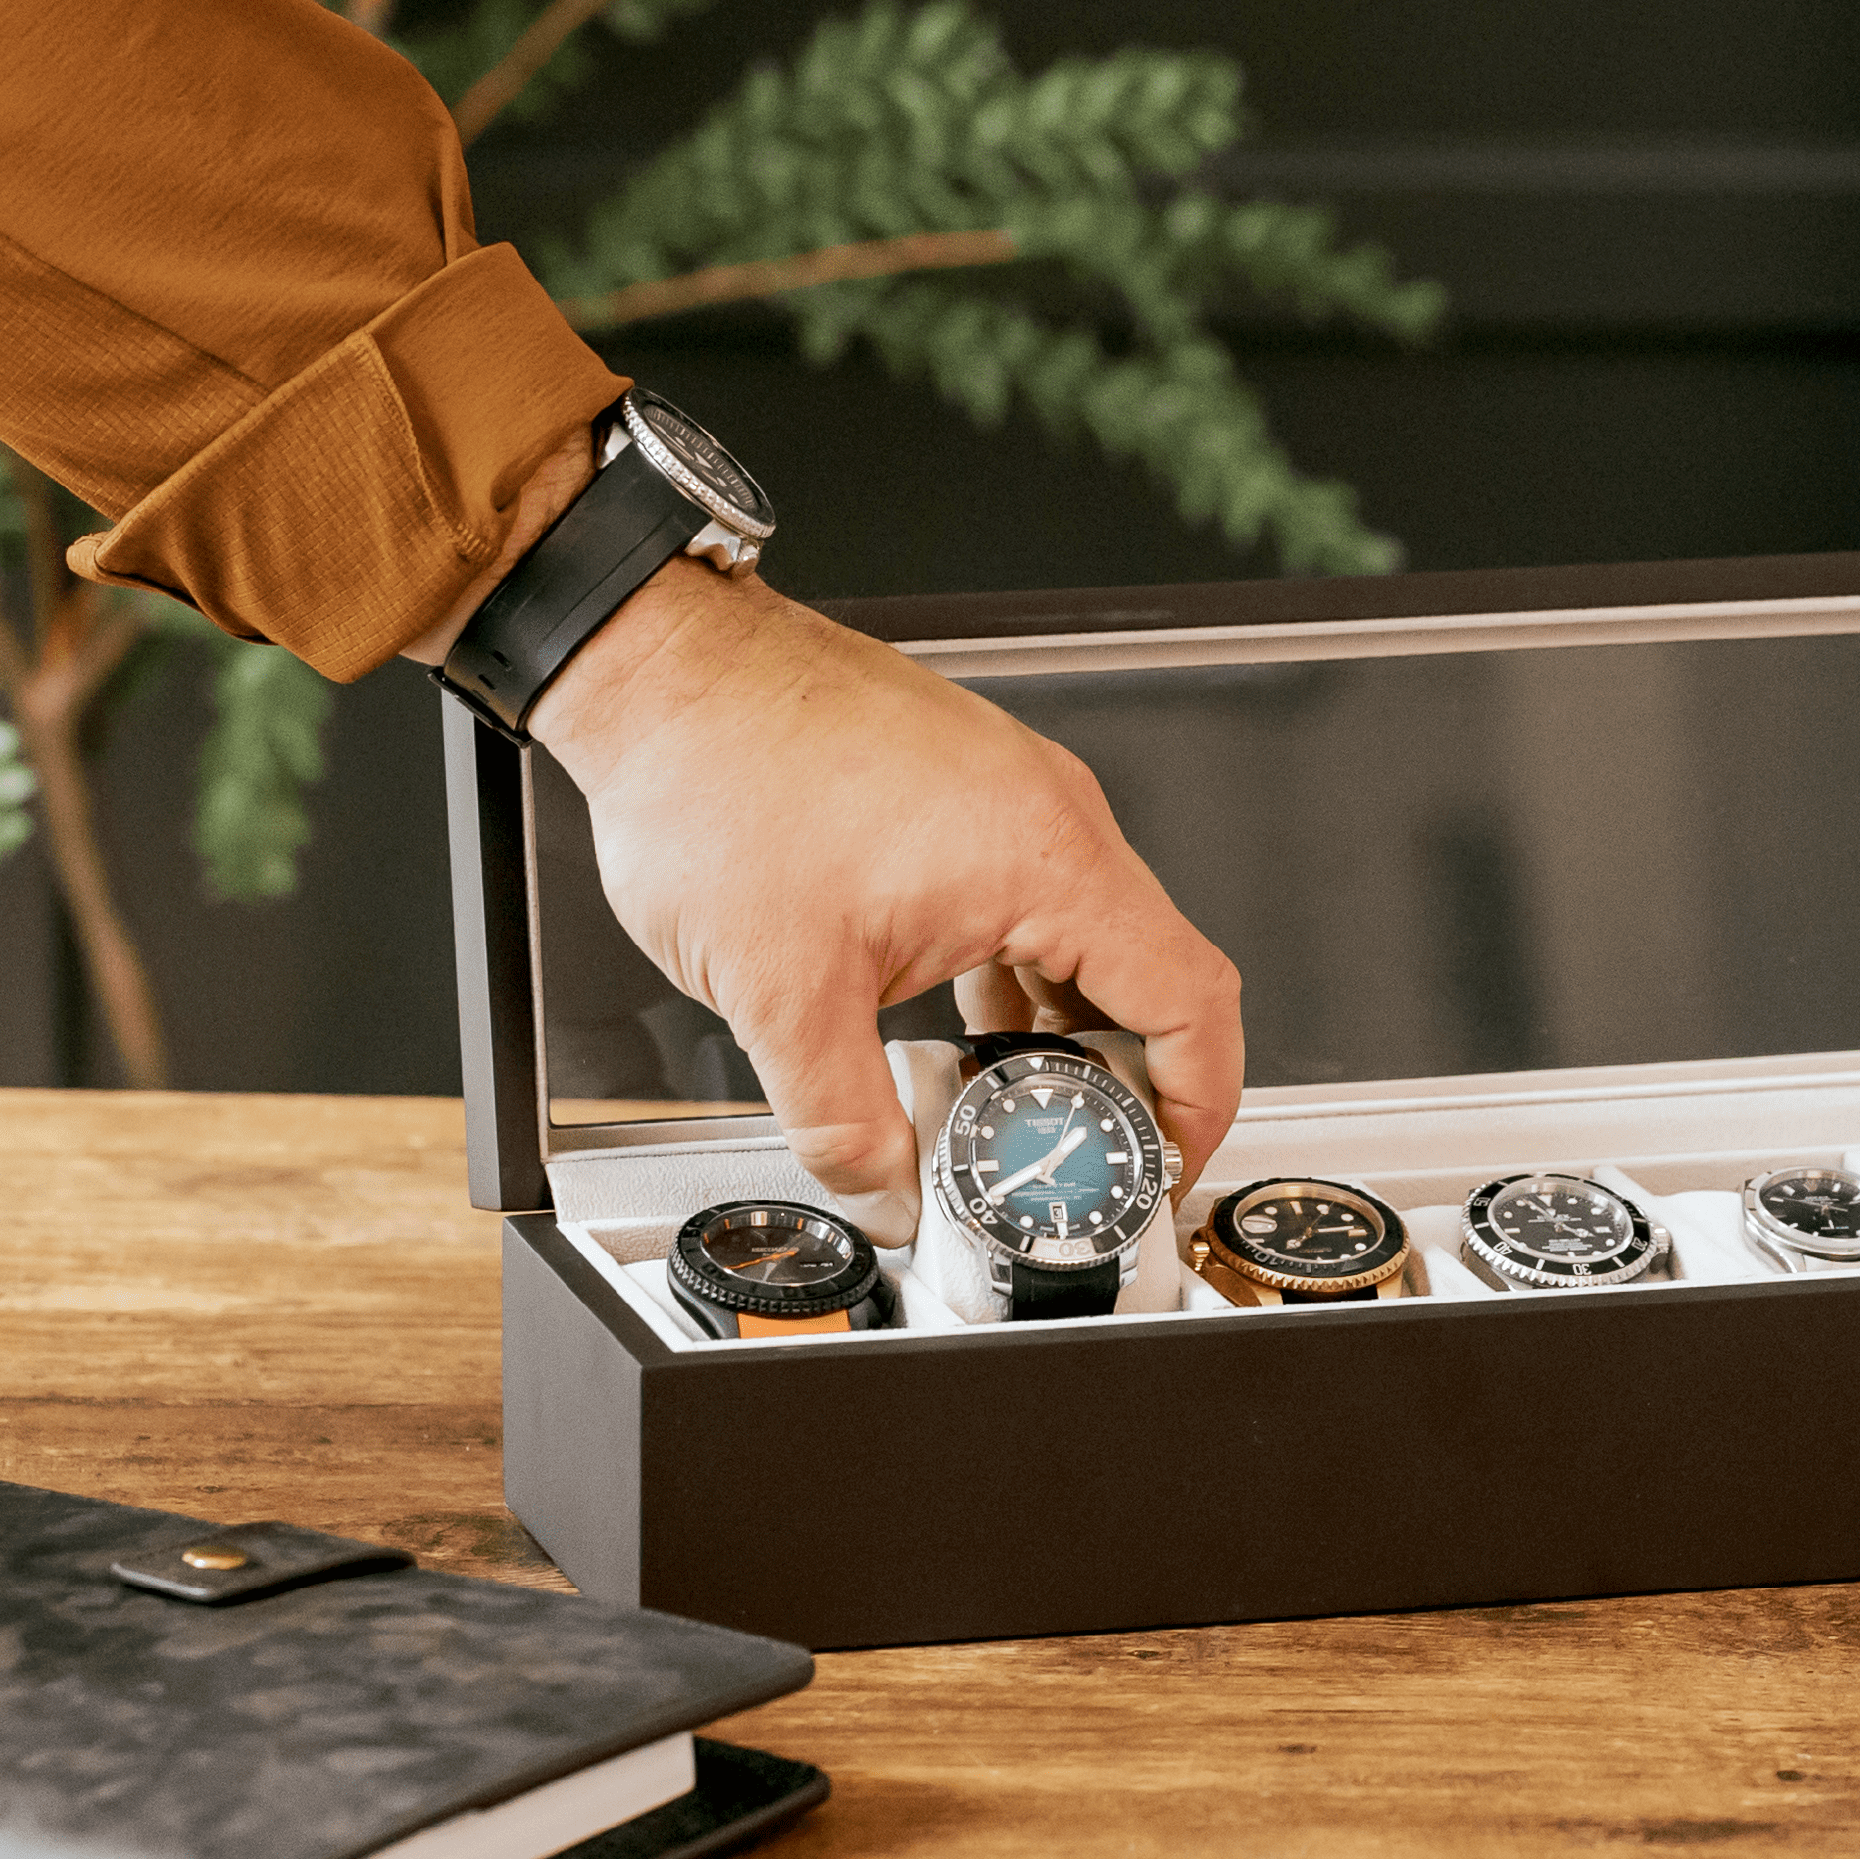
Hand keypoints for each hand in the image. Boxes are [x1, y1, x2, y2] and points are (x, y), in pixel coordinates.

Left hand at [521, 561, 1243, 1242]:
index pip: (1190, 998)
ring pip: (1090, 936)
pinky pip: (1035, 898)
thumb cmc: (718, 773)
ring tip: (1010, 1108)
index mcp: (1046, 858)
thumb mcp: (779, 998)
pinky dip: (1020, 976)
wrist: (660, 667)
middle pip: (1153, 971)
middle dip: (1125, 1082)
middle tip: (1079, 1161)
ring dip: (1064, 1029)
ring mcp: (1013, 794)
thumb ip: (844, 1124)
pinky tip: (959, 1027)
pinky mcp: (967, 789)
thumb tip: (885, 1191)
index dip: (1198, 1101)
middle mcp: (1051, 813)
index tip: (1167, 1165)